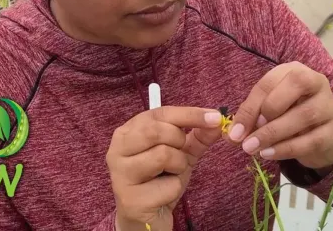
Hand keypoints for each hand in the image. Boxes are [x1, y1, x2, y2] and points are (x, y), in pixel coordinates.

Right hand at [106, 106, 222, 230]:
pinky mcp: (130, 199)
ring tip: (170, 176)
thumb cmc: (159, 181)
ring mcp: (120, 175)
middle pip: (158, 131)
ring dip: (178, 167)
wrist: (146, 219)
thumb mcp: (180, 154)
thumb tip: (216, 120)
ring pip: (163, 155)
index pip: (160, 113)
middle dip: (179, 142)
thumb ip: (197, 136)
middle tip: (179, 156)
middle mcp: (117, 150)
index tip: (214, 117)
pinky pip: (167, 185)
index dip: (189, 114)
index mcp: (127, 133)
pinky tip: (162, 195)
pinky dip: (175, 189)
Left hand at [227, 62, 332, 171]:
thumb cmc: (288, 117)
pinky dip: (286, 148)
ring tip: (253, 148)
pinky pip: (310, 140)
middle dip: (268, 110)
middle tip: (249, 134)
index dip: (250, 106)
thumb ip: (251, 117)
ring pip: (304, 114)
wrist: (319, 139)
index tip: (234, 131)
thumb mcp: (268, 111)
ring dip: (273, 133)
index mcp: (295, 71)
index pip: (270, 81)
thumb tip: (232, 135)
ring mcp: (329, 106)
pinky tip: (268, 154)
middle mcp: (316, 82)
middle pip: (296, 84)